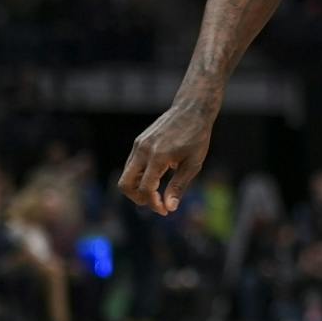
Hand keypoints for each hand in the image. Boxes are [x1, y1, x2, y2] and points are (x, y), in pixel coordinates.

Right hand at [119, 94, 216, 214]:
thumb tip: (169, 208)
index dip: (153, 204)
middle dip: (137, 199)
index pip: (145, 188)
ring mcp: (138, 145)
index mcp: (158, 156)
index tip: (165, 211)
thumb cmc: (197, 137)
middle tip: (155, 203)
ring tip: (158, 191)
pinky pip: (131, 165)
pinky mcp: (138, 142)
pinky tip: (156, 177)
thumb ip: (179, 186)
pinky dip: (139, 176)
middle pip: (125, 184)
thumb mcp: (193, 164)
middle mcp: (143, 150)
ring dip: (138, 188)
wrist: (191, 110)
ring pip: (126, 175)